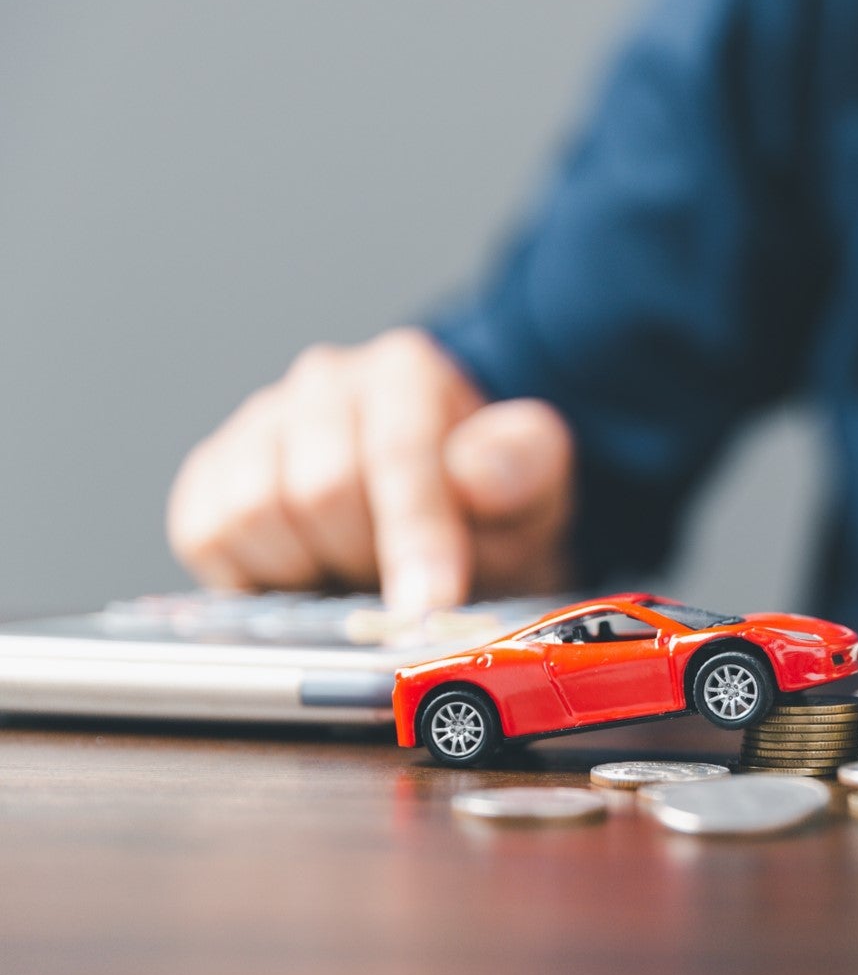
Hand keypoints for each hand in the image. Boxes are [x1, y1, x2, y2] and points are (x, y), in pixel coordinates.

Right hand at [168, 328, 573, 610]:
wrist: (446, 521)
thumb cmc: (488, 505)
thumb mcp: (534, 488)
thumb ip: (520, 467)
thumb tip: (472, 472)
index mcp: (404, 371)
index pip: (397, 450)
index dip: (414, 535)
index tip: (429, 602)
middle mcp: (323, 384)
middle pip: (319, 490)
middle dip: (368, 558)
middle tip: (404, 582)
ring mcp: (259, 425)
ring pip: (253, 515)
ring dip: (312, 569)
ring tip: (358, 571)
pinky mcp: (209, 476)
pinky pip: (207, 536)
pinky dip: (255, 577)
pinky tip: (307, 576)